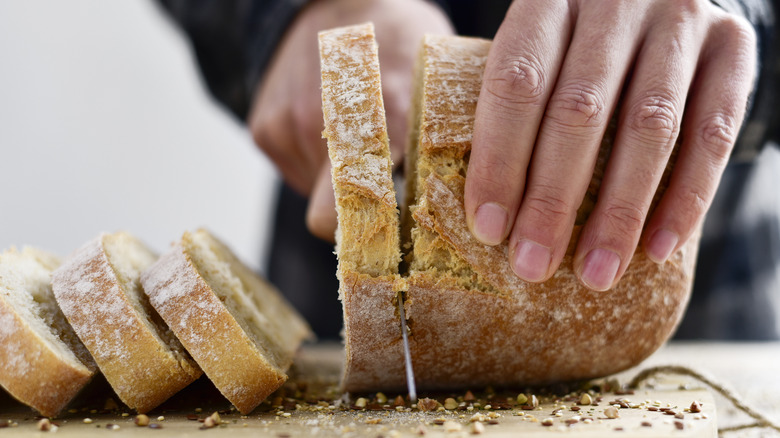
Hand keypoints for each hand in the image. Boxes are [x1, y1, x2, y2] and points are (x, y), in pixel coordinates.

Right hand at [248, 0, 452, 241]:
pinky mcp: (264, 128)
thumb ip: (451, 142)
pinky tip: (332, 132)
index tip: (395, 244)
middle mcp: (329, 124)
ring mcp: (289, 125)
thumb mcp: (441, 82)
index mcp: (389, 115)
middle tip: (380, 202)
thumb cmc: (401, 42)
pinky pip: (294, 174)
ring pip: (312, 198)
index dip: (378, 237)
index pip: (369, 208)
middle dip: (353, 220)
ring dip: (337, 187)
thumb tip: (478, 203)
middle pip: (330, 219)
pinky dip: (313, 166)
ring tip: (359, 146)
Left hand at [464, 0, 755, 290]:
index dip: (500, 160)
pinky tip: (658, 248)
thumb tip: (485, 210)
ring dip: (619, 212)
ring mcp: (680, 19)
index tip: (489, 229)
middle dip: (553, 199)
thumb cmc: (575, 43)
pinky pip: (713, 132)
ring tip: (596, 273)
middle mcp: (616, 0)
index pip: (517, 83)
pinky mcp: (732, 46)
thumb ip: (514, 106)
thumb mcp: (537, 52)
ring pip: (649, 127)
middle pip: (580, 110)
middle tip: (533, 265)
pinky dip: (685, 198)